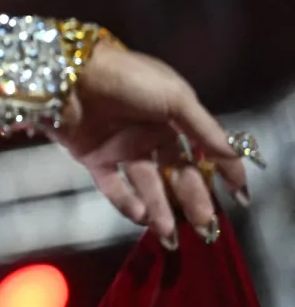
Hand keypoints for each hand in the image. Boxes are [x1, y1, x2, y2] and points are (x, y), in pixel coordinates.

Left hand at [52, 41, 249, 248]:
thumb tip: (236, 157)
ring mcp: (121, 147)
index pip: (204, 149)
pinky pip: (114, 187)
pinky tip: (141, 214)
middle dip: (192, 200)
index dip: (223, 172)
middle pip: (177, 173)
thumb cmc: (129, 80)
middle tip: (204, 226)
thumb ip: (205, 129)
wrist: (70, 76)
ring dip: (160, 209)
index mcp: (173, 116)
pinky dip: (126, 202)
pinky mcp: (94, 158)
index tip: (239, 198)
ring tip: (170, 234)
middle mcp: (149, 134)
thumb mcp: (176, 97)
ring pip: (147, 185)